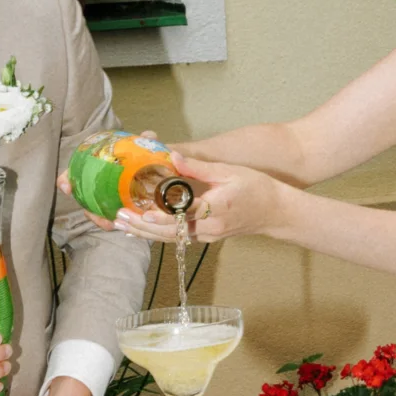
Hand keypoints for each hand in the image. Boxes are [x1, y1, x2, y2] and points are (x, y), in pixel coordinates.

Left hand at [116, 152, 283, 243]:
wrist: (275, 212)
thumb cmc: (256, 188)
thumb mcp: (229, 171)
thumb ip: (198, 167)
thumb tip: (171, 157)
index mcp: (216, 209)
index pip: (183, 215)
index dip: (161, 216)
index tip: (142, 214)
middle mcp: (209, 228)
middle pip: (170, 232)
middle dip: (142, 227)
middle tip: (119, 218)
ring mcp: (207, 236)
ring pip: (170, 238)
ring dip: (145, 233)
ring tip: (122, 225)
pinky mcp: (205, 237)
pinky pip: (177, 238)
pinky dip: (157, 234)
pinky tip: (139, 230)